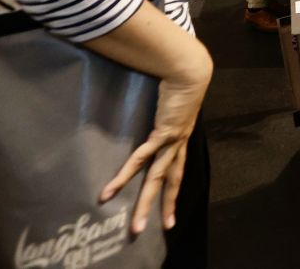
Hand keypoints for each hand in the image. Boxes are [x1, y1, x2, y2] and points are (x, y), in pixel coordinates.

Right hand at [99, 47, 211, 233]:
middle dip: (164, 206)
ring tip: (135, 225)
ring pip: (158, 178)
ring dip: (145, 202)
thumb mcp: (172, 99)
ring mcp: (172, 141)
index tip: (170, 210)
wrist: (190, 69)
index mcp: (181, 138)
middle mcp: (179, 144)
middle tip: (161, 229)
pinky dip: (125, 175)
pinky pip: (141, 159)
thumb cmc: (179, 79)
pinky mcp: (163, 133)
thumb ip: (162, 105)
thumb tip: (152, 103)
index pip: (177, 170)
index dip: (174, 190)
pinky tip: (110, 190)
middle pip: (171, 181)